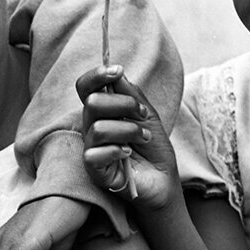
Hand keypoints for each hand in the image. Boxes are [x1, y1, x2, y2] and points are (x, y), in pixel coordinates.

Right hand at [77, 65, 178, 209]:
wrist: (164, 179)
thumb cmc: (153, 148)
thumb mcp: (147, 115)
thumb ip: (131, 95)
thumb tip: (117, 73)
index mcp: (102, 112)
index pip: (86, 88)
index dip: (96, 76)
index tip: (116, 71)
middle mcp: (92, 128)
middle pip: (92, 103)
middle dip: (124, 105)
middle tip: (142, 116)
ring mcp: (91, 148)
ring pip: (98, 128)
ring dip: (129, 131)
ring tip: (144, 139)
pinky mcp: (94, 170)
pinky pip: (95, 154)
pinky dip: (118, 150)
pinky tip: (129, 155)